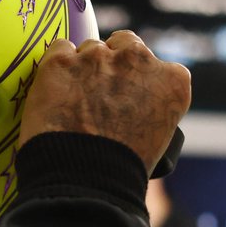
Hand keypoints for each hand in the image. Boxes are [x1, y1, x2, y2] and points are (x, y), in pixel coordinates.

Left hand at [19, 31, 190, 173]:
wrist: (82, 181)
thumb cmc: (119, 170)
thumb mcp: (158, 136)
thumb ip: (151, 106)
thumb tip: (132, 102)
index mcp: (172, 81)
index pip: (155, 64)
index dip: (136, 79)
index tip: (125, 96)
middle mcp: (138, 60)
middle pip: (123, 45)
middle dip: (111, 64)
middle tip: (96, 93)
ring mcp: (99, 57)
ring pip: (89, 48)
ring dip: (82, 67)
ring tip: (71, 102)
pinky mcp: (62, 61)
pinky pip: (58, 50)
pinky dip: (55, 68)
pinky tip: (53, 93)